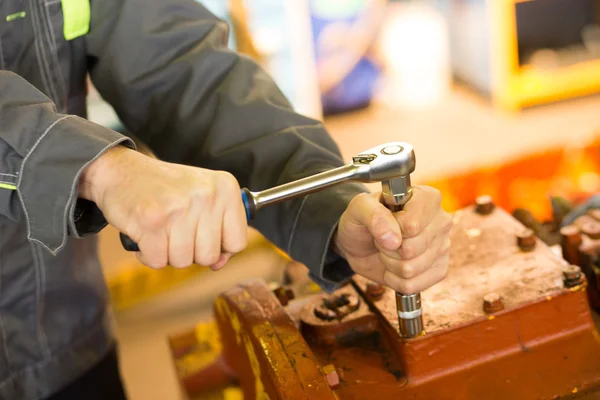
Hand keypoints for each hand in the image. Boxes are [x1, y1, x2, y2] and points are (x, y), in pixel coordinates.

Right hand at [79, 146, 247, 269]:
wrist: (122, 172)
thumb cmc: (166, 189)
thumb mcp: (203, 199)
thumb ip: (218, 231)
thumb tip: (219, 264)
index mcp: (225, 188)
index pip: (238, 242)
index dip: (220, 249)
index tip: (204, 238)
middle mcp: (206, 195)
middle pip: (209, 256)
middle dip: (191, 252)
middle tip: (176, 232)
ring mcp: (179, 208)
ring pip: (184, 261)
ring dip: (169, 254)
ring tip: (162, 232)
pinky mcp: (152, 221)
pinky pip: (158, 261)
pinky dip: (149, 256)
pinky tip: (146, 236)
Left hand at [334, 186, 451, 293]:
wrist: (361, 243)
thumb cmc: (363, 220)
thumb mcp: (359, 208)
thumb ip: (373, 215)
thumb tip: (393, 238)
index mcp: (426, 198)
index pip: (412, 226)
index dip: (392, 229)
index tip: (385, 222)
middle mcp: (441, 220)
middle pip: (411, 249)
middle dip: (388, 248)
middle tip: (384, 238)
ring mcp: (443, 246)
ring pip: (411, 269)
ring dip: (390, 264)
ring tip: (388, 250)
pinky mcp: (439, 269)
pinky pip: (413, 285)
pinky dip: (396, 280)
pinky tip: (394, 266)